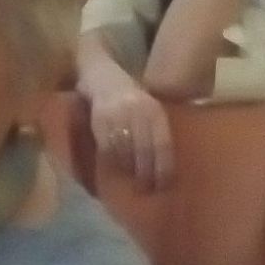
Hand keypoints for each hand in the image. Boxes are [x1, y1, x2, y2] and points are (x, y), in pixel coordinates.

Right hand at [89, 76, 174, 191]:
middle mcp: (139, 112)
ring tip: (131, 184)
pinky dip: (111, 161)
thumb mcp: (147, 108)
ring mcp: (118, 115)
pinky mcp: (100, 119)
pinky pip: (108, 146)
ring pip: (126, 150)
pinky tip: (114, 169)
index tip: (164, 185)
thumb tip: (162, 165)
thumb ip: (154, 130)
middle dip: (146, 173)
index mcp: (154, 111)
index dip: (164, 167)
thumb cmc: (128, 96)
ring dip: (128, 170)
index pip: (162, 144)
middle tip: (147, 189)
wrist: (100, 75)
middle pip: (145, 150)